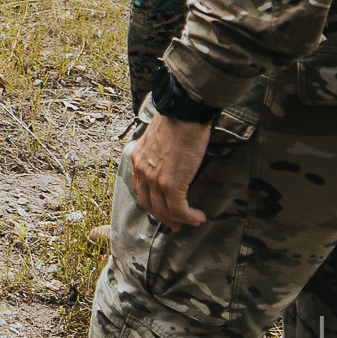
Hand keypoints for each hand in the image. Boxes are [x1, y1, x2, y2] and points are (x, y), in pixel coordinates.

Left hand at [128, 112, 212, 228]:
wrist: (184, 112)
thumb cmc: (178, 120)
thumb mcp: (159, 137)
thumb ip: (159, 152)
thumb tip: (171, 161)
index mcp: (138, 158)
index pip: (140, 189)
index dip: (152, 203)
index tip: (163, 210)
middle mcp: (142, 170)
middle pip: (149, 204)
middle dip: (164, 217)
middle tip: (176, 224)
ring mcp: (154, 179)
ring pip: (164, 210)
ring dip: (179, 219)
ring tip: (192, 221)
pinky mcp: (170, 184)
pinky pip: (178, 209)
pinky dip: (189, 217)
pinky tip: (198, 216)